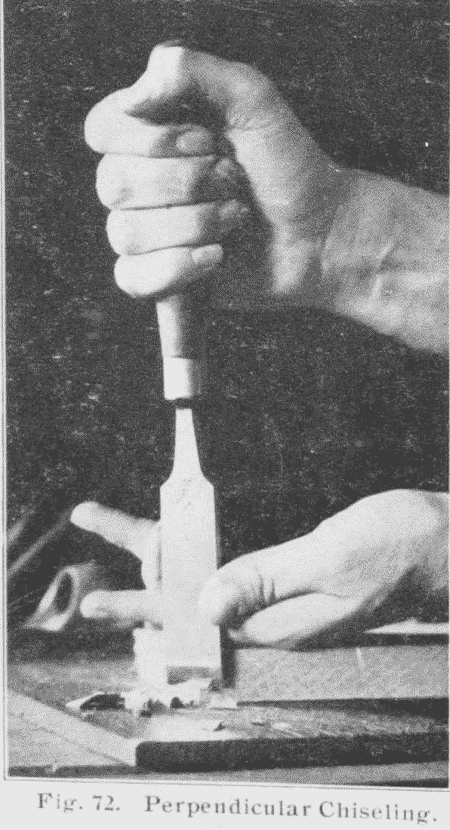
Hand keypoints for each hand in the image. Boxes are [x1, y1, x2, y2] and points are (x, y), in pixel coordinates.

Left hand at [71, 491, 446, 645]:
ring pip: (202, 578)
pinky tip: (178, 533)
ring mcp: (278, 598)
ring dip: (159, 554)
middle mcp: (269, 619)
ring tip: (114, 523)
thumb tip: (206, 604)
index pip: (190, 622)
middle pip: (186, 600)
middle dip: (139, 576)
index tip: (96, 600)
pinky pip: (229, 565)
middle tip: (92, 551)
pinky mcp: (287, 577)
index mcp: (275, 625)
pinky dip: (196, 545)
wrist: (438, 544)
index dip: (141, 606)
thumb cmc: (396, 550)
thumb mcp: (328, 561)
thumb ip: (266, 581)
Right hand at [85, 44, 446, 350]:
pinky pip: (131, 279)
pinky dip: (175, 269)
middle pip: (114, 184)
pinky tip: (216, 258)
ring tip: (237, 218)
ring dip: (195, 224)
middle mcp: (140, 182)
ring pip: (126, 234)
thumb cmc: (288, 163)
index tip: (207, 141)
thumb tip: (135, 96)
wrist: (321, 230)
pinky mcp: (161, 278)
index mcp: (150, 134)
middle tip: (234, 182)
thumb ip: (192, 71)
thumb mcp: (252, 98)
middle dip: (187, 183)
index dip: (150, 140)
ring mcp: (148, 233)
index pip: (102, 130)